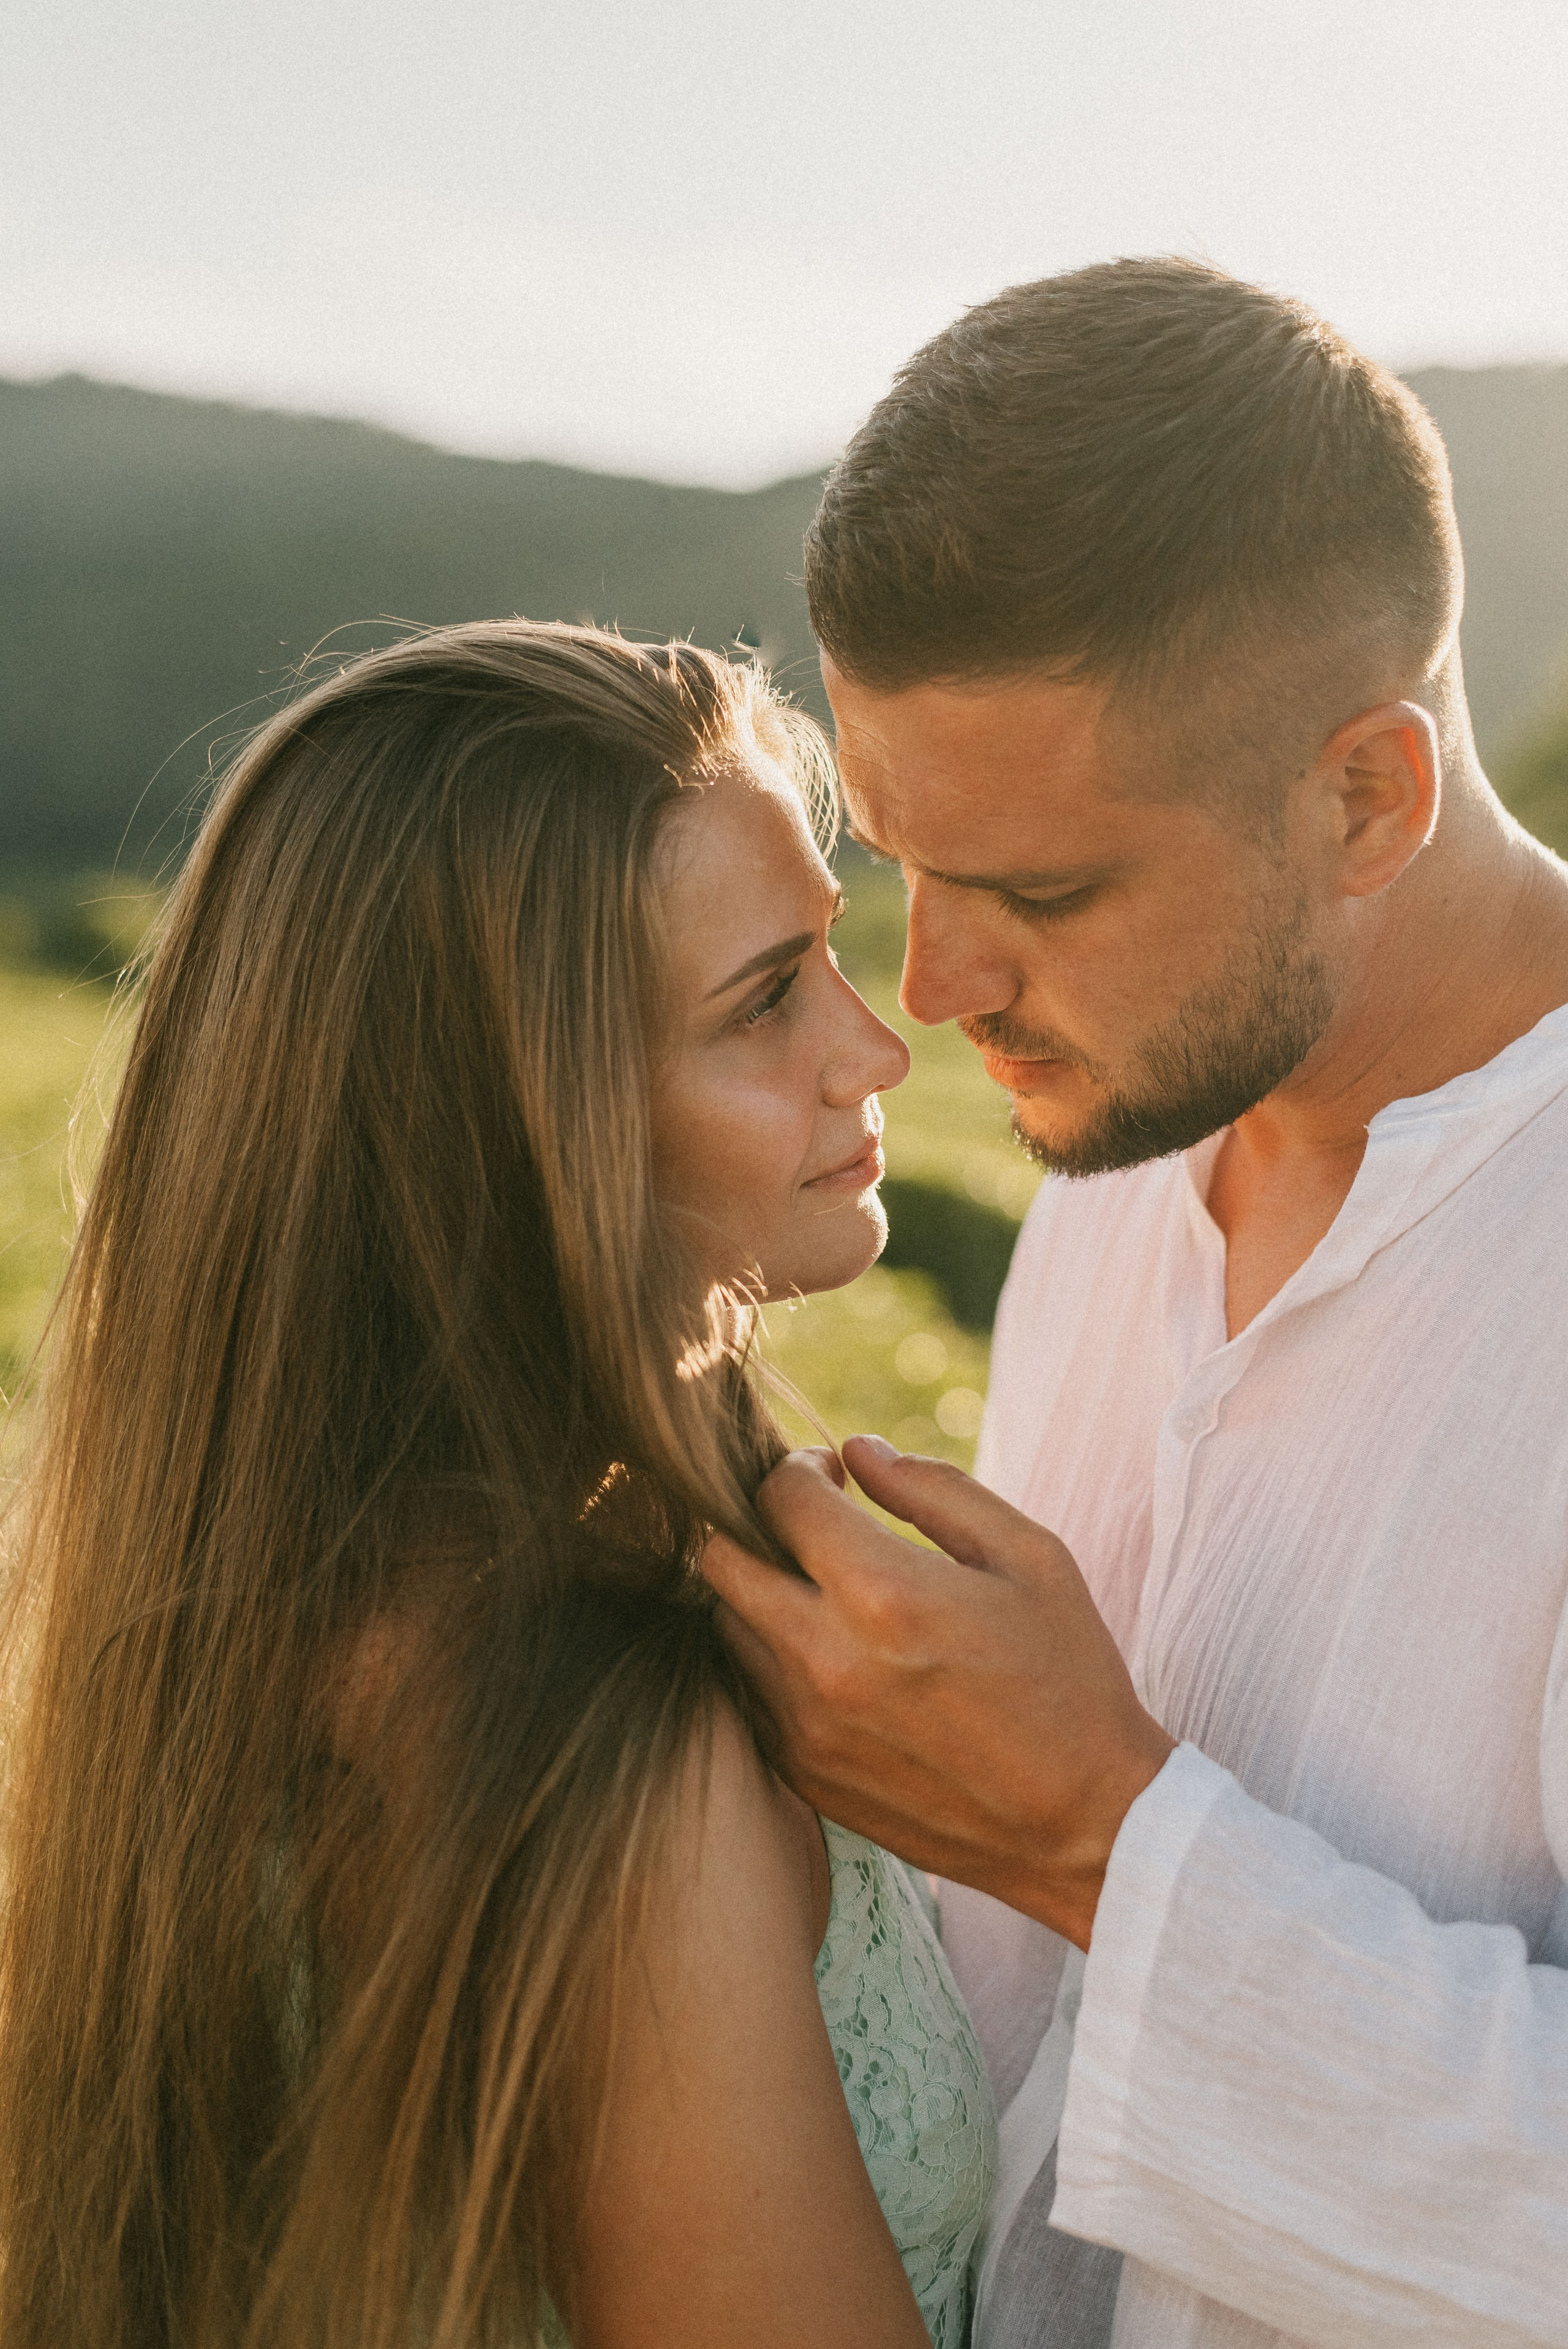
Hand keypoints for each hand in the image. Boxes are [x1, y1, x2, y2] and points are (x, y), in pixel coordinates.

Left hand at [704, 1437, 1174, 1949]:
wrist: (1086, 1822)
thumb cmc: (1068, 1676)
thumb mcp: (1029, 1557)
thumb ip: (934, 1490)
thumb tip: (858, 1450)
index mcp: (883, 1592)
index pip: (781, 1496)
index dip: (800, 1467)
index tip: (832, 1473)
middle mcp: (824, 1660)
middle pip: (720, 1559)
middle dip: (755, 1522)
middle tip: (809, 1524)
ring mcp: (805, 1726)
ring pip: (725, 1626)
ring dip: (757, 1592)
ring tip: (820, 1590)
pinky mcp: (803, 1775)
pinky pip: (747, 1693)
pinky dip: (769, 1659)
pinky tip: (829, 1655)